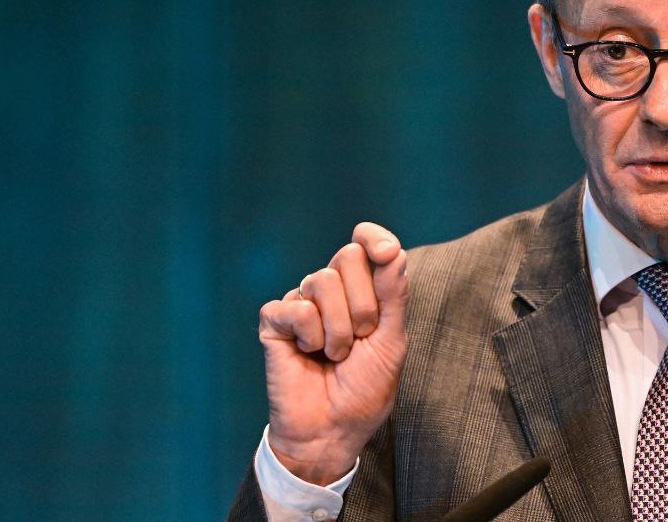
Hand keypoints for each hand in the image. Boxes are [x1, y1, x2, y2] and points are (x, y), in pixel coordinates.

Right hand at [258, 222, 409, 484]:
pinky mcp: (274, 321)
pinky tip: (308, 354)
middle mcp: (330, 291)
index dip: (374, 238)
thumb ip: (393, 293)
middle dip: (364, 304)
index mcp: (362, 290)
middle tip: (361, 337)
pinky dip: (310, 336)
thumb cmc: (365, 387)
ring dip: (338, 329)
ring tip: (335, 355)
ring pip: (321, 281)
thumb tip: (392, 249)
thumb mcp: (391, 339)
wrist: (333, 429)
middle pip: (347, 258)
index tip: (384, 250)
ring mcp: (301, 303)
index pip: (365, 246)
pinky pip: (296, 308)